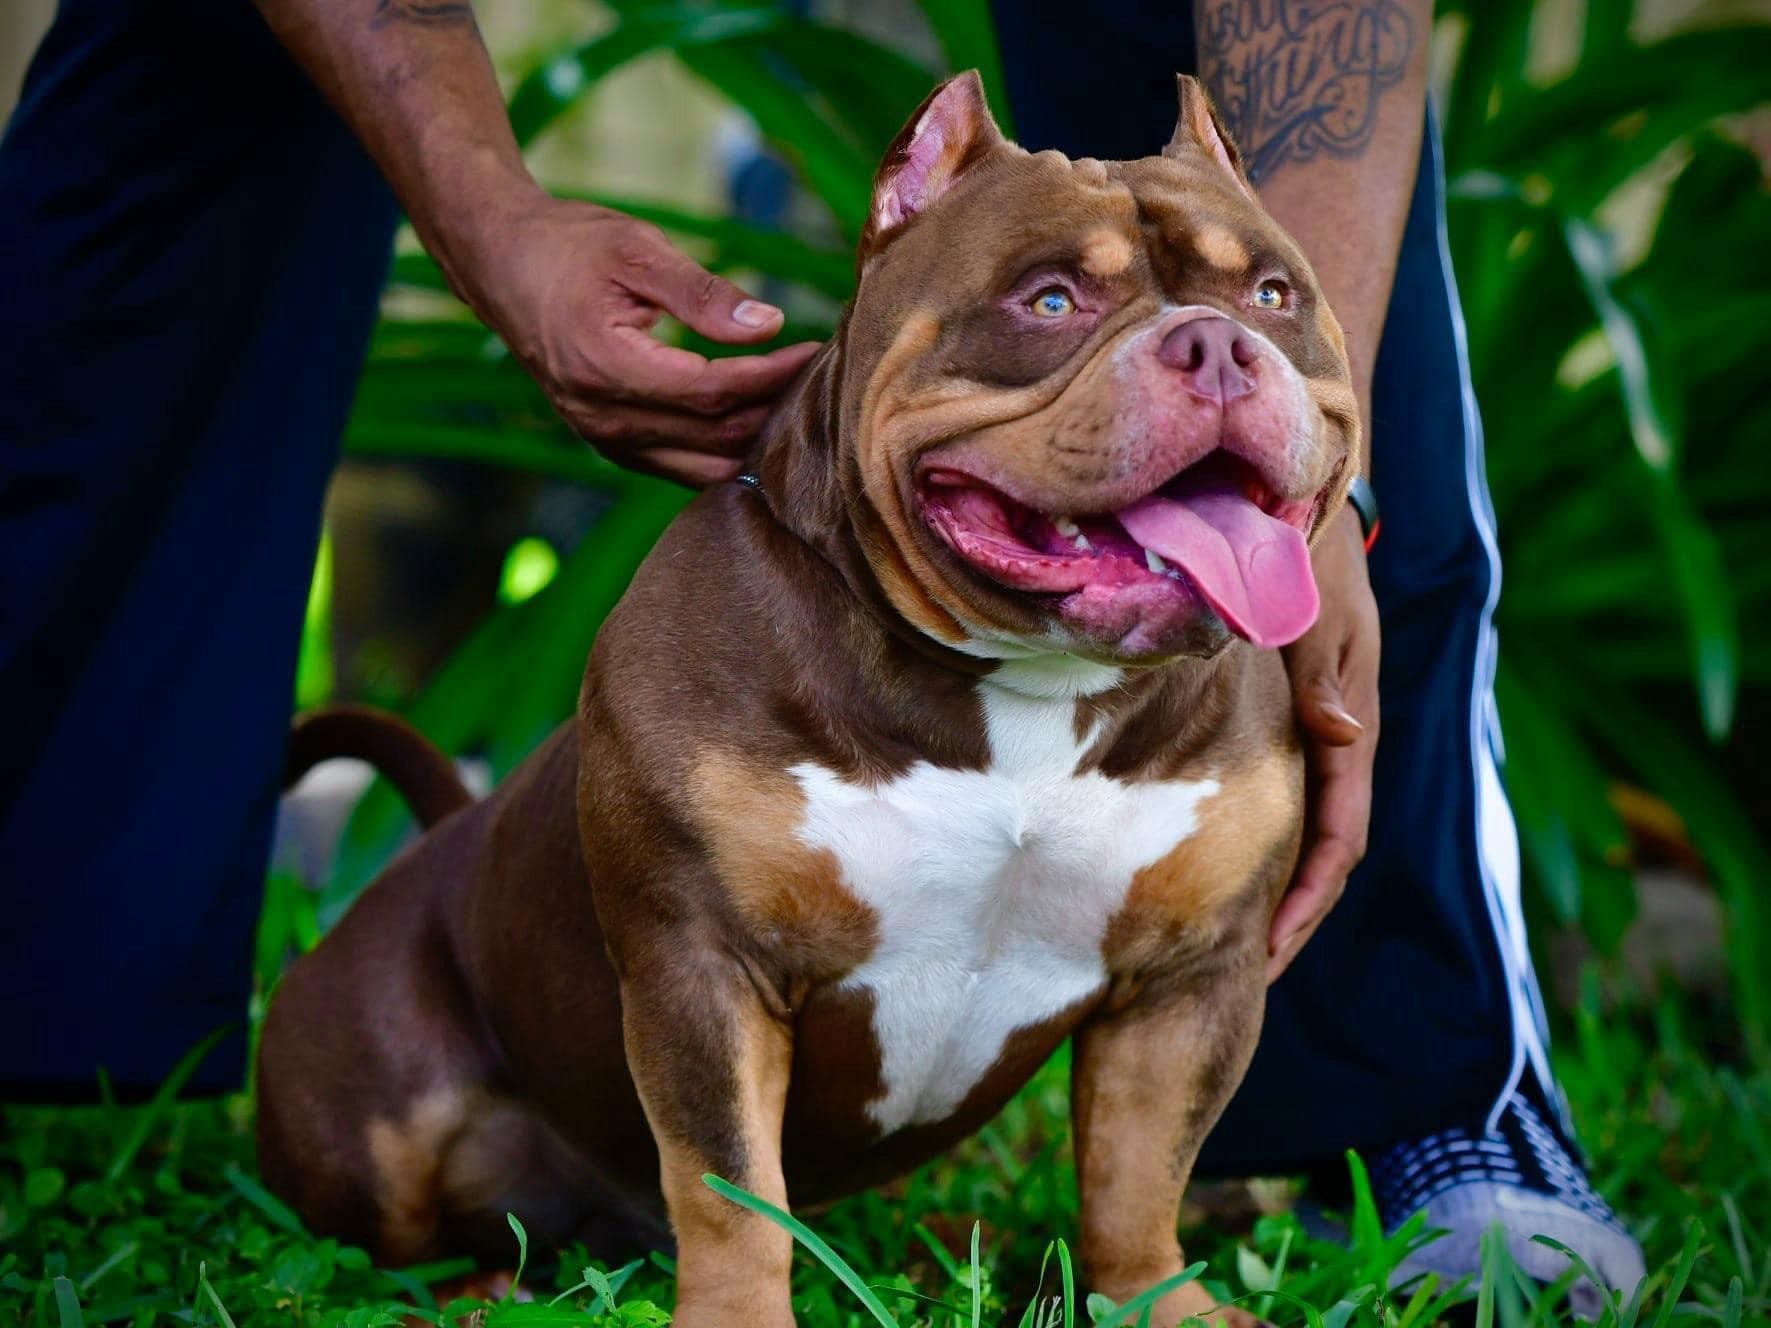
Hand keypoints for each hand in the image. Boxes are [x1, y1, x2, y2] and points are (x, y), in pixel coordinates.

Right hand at [463, 196, 820, 486]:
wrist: (500, 261)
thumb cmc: (570, 245)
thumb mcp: (639, 250)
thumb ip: (704, 295)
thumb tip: (769, 325)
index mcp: (607, 365)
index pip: (710, 392)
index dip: (768, 376)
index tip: (810, 351)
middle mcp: (602, 415)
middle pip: (713, 434)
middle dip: (770, 407)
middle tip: (814, 374)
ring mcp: (602, 436)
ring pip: (702, 463)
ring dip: (751, 437)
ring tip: (791, 397)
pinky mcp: (608, 443)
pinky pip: (680, 467)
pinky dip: (722, 451)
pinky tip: (754, 421)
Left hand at [1269, 504, 1379, 982]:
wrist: (1297, 501)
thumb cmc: (1305, 550)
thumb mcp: (1318, 607)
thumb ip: (1325, 672)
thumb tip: (1344, 735)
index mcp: (1348, 726)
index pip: (1338, 840)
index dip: (1304, 903)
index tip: (1266, 957)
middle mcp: (1336, 738)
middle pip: (1322, 852)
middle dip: (1288, 917)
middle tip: (1242, 975)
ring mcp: (1316, 729)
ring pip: (1301, 827)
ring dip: (1274, 886)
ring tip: (1230, 942)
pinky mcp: (1291, 712)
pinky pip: (1284, 792)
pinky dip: (1261, 837)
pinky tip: (1222, 861)